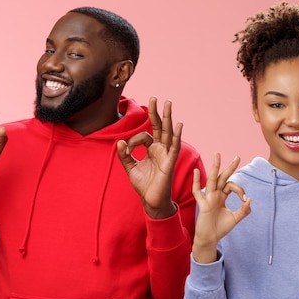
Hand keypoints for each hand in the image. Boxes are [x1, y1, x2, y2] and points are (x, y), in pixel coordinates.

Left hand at [117, 97, 180, 218]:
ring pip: (167, 132)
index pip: (144, 135)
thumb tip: (119, 142)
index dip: (133, 140)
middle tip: (154, 97)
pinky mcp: (169, 162)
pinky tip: (178, 124)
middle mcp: (161, 149)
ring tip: (168, 103)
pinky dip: (176, 136)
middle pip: (159, 127)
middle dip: (156, 112)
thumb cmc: (143, 185)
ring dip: (168, 117)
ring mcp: (166, 154)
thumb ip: (124, 155)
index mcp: (152, 149)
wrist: (151, 201)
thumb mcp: (130, 168)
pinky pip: (174, 147)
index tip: (126, 149)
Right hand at [191, 153, 250, 262]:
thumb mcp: (235, 219)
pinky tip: (196, 171)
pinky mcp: (202, 204)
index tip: (244, 200)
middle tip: (238, 157)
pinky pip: (197, 192)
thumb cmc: (221, 228)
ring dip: (215, 167)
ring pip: (212, 180)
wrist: (210, 239)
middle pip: (223, 178)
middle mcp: (215, 195)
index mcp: (222, 197)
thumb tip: (249, 199)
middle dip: (230, 168)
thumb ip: (243, 210)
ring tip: (217, 155)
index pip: (231, 186)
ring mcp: (208, 198)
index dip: (240, 190)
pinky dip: (195, 182)